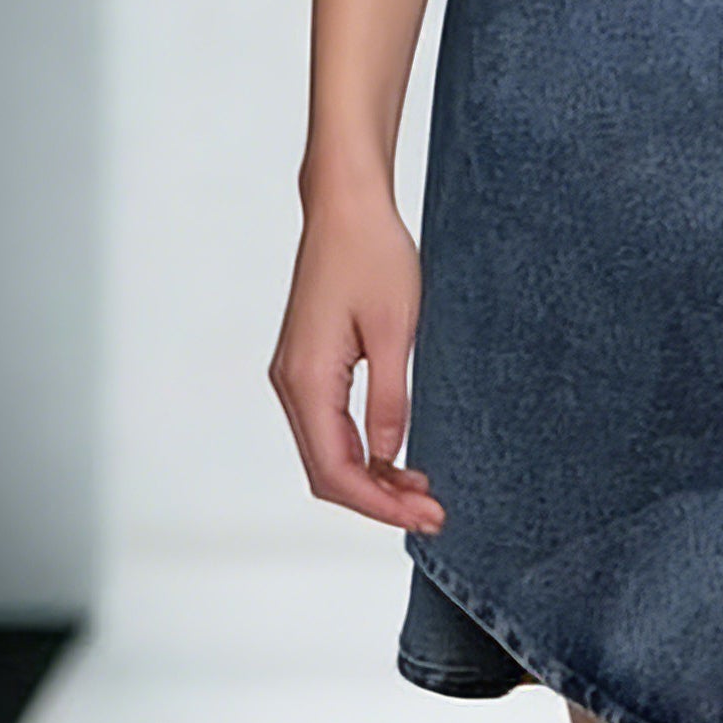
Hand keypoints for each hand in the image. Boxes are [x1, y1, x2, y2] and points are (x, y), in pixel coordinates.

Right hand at [268, 186, 445, 533]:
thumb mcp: (395, 329)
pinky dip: (361, 448)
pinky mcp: (308, 363)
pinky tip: (396, 455)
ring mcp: (295, 374)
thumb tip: (387, 457)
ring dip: (370, 477)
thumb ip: (389, 400)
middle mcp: (291, 383)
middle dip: (378, 499)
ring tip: (421, 490)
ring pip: (326, 451)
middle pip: (326, 470)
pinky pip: (328, 424)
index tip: (426, 517)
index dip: (380, 503)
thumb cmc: (373, 254)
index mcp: (308, 378)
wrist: (346, 205)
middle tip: (432, 513)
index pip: (336, 470)